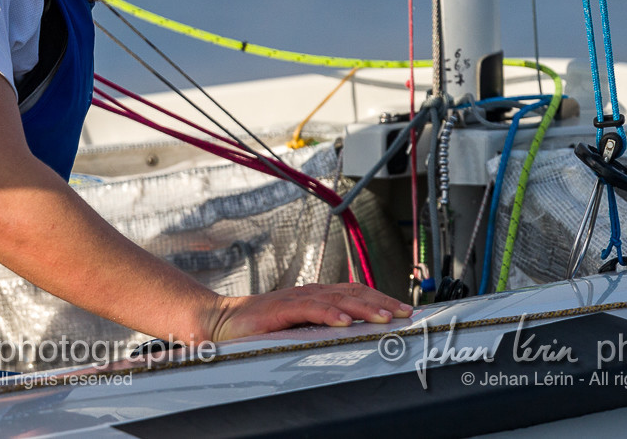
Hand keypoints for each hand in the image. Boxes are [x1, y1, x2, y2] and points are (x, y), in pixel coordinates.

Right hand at [202, 283, 412, 342]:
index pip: (355, 291)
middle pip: (352, 292)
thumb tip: (354, 335)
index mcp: (316, 296)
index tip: (404, 310)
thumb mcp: (297, 325)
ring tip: (385, 318)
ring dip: (363, 308)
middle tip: (406, 313)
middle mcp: (309, 293)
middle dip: (381, 302)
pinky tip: (345, 322)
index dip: (381, 298)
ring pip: (336, 299)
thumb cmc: (259, 326)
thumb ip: (321, 326)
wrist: (221, 321)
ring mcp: (295, 300)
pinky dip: (329, 315)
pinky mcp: (279, 310)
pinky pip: (309, 310)